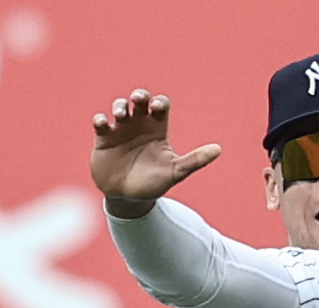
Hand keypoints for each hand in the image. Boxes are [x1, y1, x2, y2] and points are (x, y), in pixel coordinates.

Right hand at [90, 89, 219, 213]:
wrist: (130, 200)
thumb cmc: (154, 184)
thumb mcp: (175, 172)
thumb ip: (195, 160)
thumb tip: (218, 149)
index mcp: (157, 129)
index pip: (160, 105)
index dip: (159, 102)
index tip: (156, 108)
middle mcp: (139, 126)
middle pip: (140, 100)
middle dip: (139, 95)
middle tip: (138, 100)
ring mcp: (120, 131)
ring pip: (119, 106)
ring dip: (119, 105)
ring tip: (120, 115)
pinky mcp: (103, 139)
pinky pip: (100, 122)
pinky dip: (100, 119)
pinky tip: (104, 123)